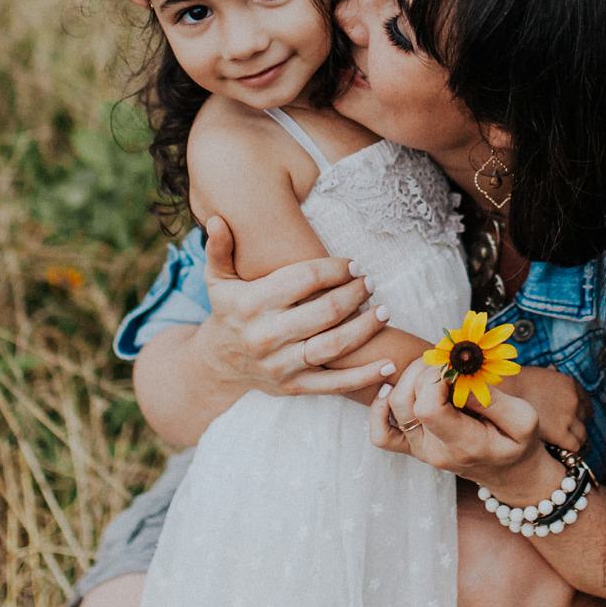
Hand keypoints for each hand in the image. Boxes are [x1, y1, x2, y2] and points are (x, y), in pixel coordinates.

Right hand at [194, 216, 393, 396]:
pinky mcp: (295, 387)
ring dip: (365, 328)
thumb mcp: (218, 279)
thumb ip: (219, 249)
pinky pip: (335, 384)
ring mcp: (282, 365)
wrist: (218, 364)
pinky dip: (365, 377)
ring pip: (334, 347)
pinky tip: (388, 365)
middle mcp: (267, 335)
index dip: (334, 269)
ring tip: (384, 311)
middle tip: (371, 283)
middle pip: (325, 312)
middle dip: (355, 294)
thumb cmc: (228, 312)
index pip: (304, 279)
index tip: (353, 264)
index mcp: (252, 304)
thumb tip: (217, 220)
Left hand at [368, 361, 563, 506]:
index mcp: (464, 445)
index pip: (428, 409)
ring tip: (436, 369)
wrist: (510, 473)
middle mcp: (435, 451)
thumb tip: (459, 375)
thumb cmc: (519, 443)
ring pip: (393, 406)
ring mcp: (420, 450)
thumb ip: (492, 399)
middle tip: (450, 361)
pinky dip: (380, 408)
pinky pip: (381, 433)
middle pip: (408, 401)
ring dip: (409, 377)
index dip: (436, 378)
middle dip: (426, 370)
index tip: (457, 367)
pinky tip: (391, 388)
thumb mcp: (524, 419)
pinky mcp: (413, 447)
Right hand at [503, 366, 588, 454]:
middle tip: (567, 431)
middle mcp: (573, 400)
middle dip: (577, 424)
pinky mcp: (560, 433)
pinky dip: (570, 449)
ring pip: (583, 434)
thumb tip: (552, 369)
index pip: (585, 401)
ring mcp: (568, 417)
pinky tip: (561, 449)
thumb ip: (551, 375)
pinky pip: (575, 445)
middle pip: (585, 417)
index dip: (579, 411)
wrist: (504, 394)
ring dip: (575, 438)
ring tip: (564, 444)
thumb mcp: (538, 372)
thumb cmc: (516, 383)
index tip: (574, 418)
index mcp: (570, 384)